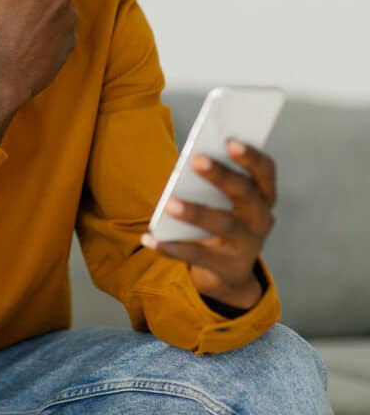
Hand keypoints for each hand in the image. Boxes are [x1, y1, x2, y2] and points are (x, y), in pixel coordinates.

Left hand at [142, 139, 276, 310]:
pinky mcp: (225, 266)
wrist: (229, 274)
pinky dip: (170, 247)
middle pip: (244, 194)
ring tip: (168, 203)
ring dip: (194, 212)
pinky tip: (148, 238)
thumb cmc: (223, 222)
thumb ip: (214, 183)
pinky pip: (195, 255)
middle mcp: (260, 219)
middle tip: (196, 160)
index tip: (230, 141)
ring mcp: (246, 245)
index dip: (250, 156)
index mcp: (262, 197)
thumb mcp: (225, 203)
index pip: (265, 172)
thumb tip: (190, 161)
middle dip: (221, 175)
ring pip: (222, 225)